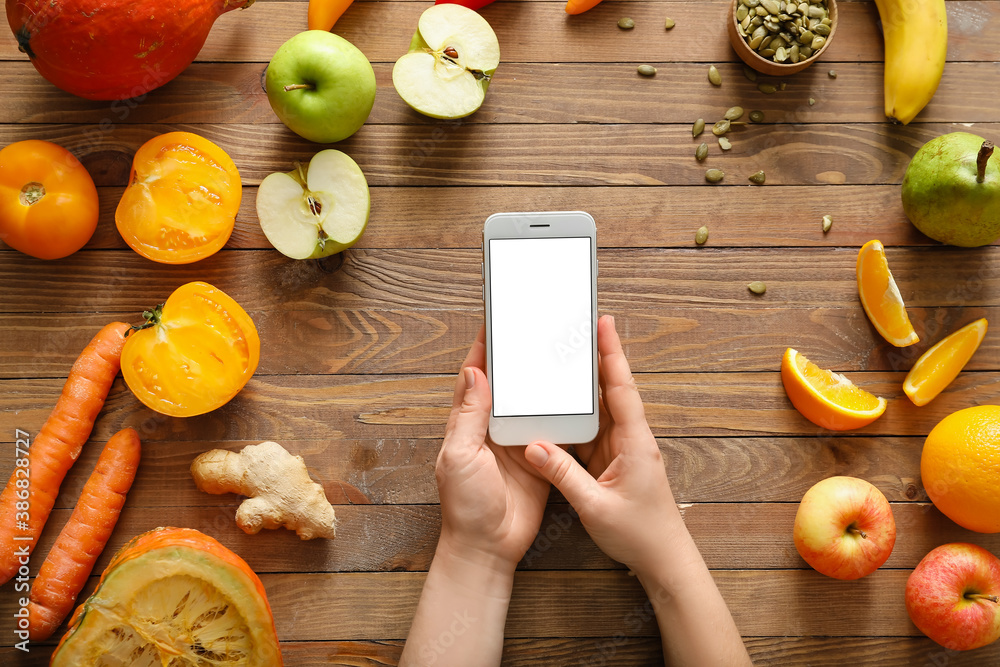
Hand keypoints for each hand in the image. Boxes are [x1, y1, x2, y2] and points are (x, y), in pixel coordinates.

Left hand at [436, 325, 550, 568]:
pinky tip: (576, 393)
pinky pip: (553, 427)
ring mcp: (518, 441)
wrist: (490, 547)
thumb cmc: (465, 506)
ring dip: (543, 381)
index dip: (484, 350)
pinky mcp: (541, 456)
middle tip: (536, 330)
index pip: (475, 376)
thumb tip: (474, 372)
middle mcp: (493, 427)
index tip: (497, 321)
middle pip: (508, 384)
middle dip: (520, 359)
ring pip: (532, 402)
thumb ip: (468, 415)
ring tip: (559, 354)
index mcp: (468, 422)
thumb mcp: (460, 455)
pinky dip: (562, 411)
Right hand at [524, 315, 689, 576]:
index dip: (611, 354)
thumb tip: (535, 446)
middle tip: (578, 328)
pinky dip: (578, 417)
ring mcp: (624, 450)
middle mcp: (632, 440)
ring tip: (564, 360)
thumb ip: (564, 475)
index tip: (603, 323)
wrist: (664, 560)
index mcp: (634, 442)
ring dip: (585, 387)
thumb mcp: (595, 506)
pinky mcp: (615, 462)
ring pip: (601, 410)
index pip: (621, 388)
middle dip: (596, 357)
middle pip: (611, 390)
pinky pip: (593, 432)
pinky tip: (561, 408)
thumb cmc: (640, 535)